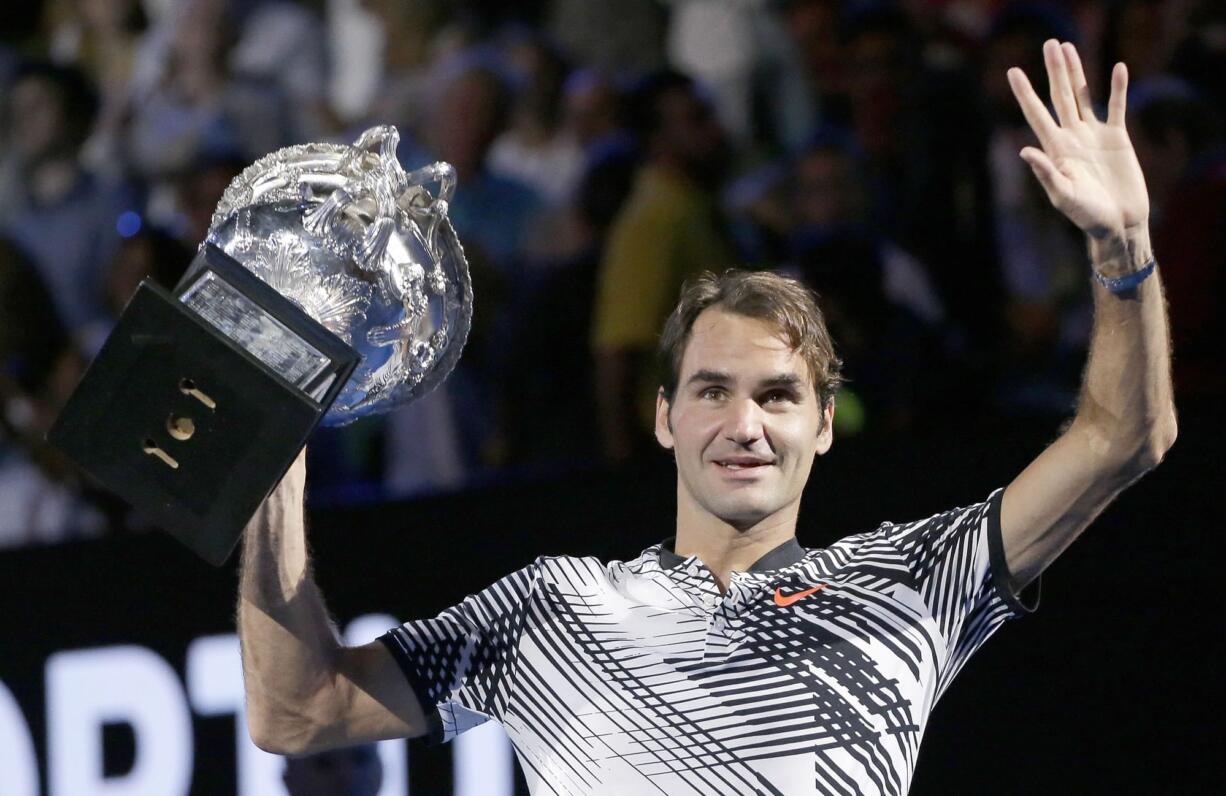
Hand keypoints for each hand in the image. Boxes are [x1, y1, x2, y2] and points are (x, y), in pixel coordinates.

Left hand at [1007, 40, 1149, 240]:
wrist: (1118, 224)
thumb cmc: (1087, 216)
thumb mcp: (1063, 196)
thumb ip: (1046, 173)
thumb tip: (1025, 150)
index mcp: (1055, 149)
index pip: (1037, 114)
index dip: (1025, 93)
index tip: (1013, 71)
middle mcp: (1071, 137)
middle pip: (1060, 96)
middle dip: (1054, 70)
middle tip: (1049, 43)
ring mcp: (1093, 135)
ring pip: (1083, 95)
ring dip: (1077, 71)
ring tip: (1069, 47)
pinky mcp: (1117, 138)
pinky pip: (1116, 107)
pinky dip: (1117, 88)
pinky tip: (1118, 68)